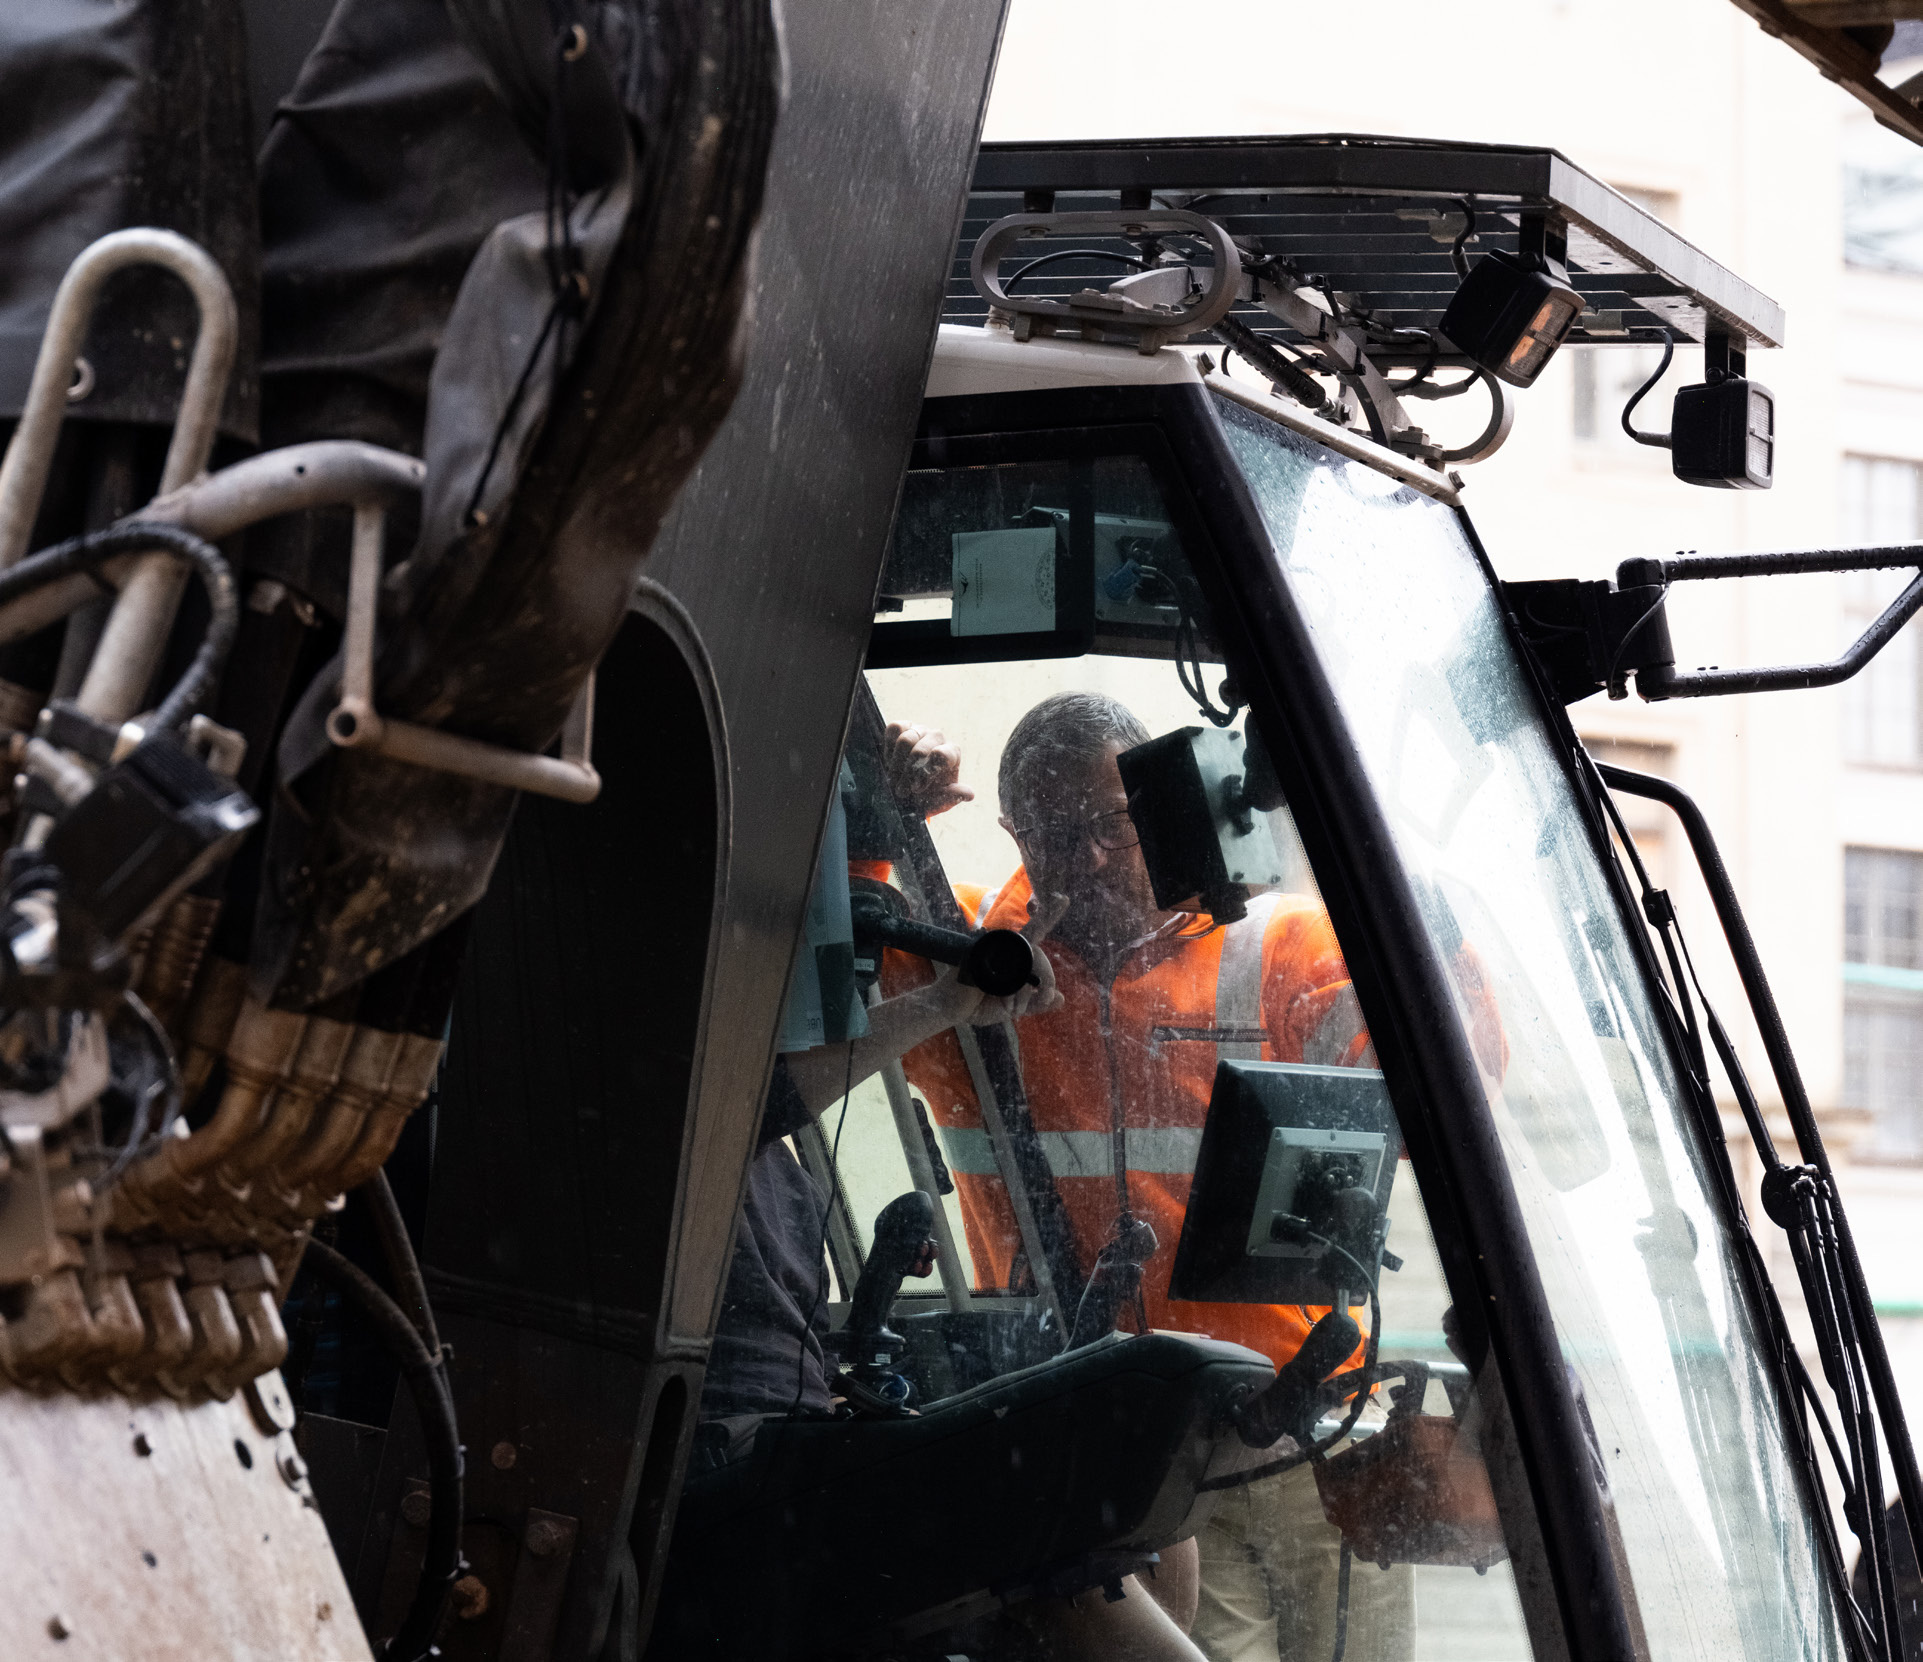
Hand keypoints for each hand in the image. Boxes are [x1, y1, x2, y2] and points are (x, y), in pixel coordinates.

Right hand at [883, 721, 972, 817]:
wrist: (907, 793)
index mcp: (951, 754)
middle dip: (908, 774)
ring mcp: (920, 731)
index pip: (941, 755)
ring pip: (905, 739)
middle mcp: (938, 738)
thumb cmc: (927, 797)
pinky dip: (889, 745)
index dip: (926, 773)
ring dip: (896, 764)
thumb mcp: (940, 802)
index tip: (917, 789)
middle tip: (901, 791)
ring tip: (894, 779)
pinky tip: (889, 761)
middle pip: (919, 751)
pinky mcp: (903, 727)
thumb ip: (953, 797)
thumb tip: (969, 794)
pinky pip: (894, 728)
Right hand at [968, 891, 1066, 1024]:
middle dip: (1047, 979)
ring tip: (1012, 1009)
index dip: (1047, 914)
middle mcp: (1001, 944)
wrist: (948, 1010)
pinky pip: (1010, 970)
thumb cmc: (978, 1005)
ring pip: (1025, 962)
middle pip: (1037, 953)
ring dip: (1024, 992)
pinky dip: (1012, 992)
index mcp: (1010, 952)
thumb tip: (1061, 998)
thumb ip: (1035, 1002)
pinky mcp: (979, 953)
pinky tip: (1005, 1004)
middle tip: (1044, 998)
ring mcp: (989, 946)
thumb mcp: (1012, 1006)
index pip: (1034, 930)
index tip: (1062, 899)